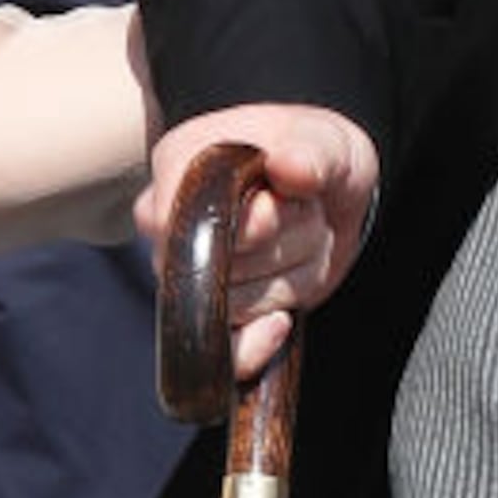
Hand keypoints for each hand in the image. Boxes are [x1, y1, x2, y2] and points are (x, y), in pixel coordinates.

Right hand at [143, 104, 378, 378]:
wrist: (328, 195)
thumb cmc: (314, 156)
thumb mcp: (326, 142)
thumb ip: (311, 153)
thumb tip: (288, 165)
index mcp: (182, 161)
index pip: (186, 214)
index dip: (249, 223)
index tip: (286, 200)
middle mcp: (169, 221)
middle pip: (216, 267)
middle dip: (281, 245)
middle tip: (302, 211)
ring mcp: (187, 273)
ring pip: (232, 307)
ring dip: (288, 279)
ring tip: (298, 239)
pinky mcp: (213, 316)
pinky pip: (216, 355)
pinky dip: (254, 346)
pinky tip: (281, 321)